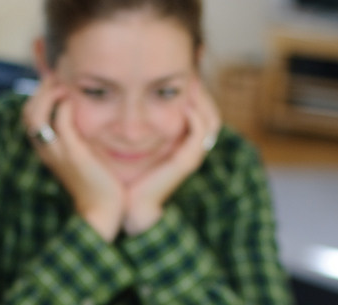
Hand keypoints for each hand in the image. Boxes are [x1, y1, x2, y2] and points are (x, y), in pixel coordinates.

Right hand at [23, 77, 124, 241]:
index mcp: (45, 150)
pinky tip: (74, 98)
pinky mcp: (73, 153)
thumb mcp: (82, 156)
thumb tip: (80, 118)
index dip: (38, 95)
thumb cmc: (96, 184)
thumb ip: (77, 137)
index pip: (29, 116)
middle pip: (28, 111)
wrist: (102, 211)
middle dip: (41, 89)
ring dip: (49, 93)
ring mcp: (57, 152)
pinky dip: (65, 104)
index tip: (55, 82)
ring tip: (64, 85)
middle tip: (59, 77)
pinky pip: (61, 120)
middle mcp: (46, 150)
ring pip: (37, 114)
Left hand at [123, 81, 220, 235]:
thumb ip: (137, 119)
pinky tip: (183, 103)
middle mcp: (192, 148)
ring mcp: (192, 155)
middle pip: (210, 110)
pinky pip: (199, 133)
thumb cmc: (126, 173)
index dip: (194, 89)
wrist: (129, 203)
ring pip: (210, 119)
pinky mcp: (186, 161)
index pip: (200, 108)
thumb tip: (127, 92)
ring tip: (190, 81)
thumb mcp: (132, 141)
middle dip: (201, 89)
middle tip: (189, 69)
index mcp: (182, 143)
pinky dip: (194, 117)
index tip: (180, 69)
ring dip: (201, 98)